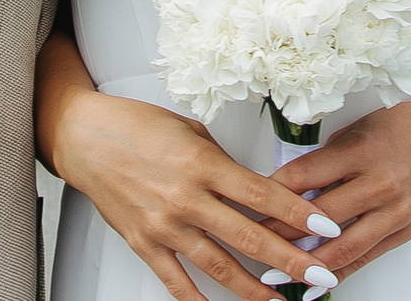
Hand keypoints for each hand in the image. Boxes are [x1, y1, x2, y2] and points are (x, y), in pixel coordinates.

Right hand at [52, 90, 336, 300]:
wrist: (83, 137)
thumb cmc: (136, 126)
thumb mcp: (190, 132)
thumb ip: (223, 163)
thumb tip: (255, 189)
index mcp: (202, 164)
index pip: (262, 195)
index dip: (299, 214)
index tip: (327, 227)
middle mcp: (186, 198)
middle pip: (249, 237)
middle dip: (290, 261)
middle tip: (321, 276)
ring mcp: (164, 225)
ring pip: (219, 266)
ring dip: (254, 289)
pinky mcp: (143, 243)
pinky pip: (176, 282)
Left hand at [261, 88, 410, 283]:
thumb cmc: (397, 130)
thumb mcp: (355, 132)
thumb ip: (323, 162)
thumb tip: (282, 189)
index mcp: (361, 151)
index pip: (304, 176)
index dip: (270, 194)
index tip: (244, 204)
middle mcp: (380, 184)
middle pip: (319, 217)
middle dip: (279, 234)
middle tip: (248, 242)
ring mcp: (395, 213)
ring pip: (342, 248)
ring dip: (304, 264)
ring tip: (273, 275)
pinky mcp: (403, 233)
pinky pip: (364, 259)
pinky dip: (336, 274)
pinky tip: (312, 284)